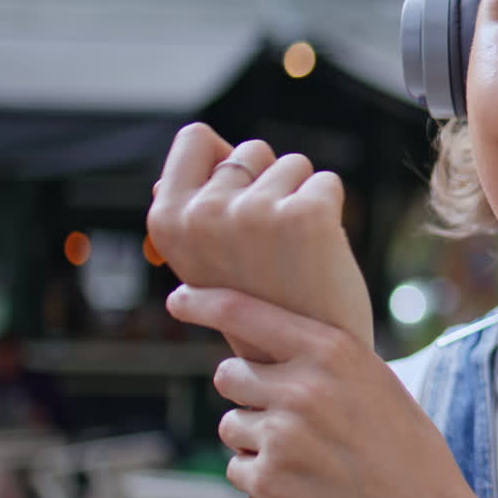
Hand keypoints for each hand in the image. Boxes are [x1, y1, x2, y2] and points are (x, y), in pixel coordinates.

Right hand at [147, 123, 372, 352]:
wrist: (304, 358)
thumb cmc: (257, 301)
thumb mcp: (203, 260)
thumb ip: (188, 214)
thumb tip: (176, 172)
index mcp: (167, 220)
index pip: (194, 138)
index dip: (224, 160)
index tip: (239, 198)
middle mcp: (204, 213)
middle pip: (251, 150)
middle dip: (269, 184)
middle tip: (271, 244)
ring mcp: (254, 213)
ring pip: (293, 164)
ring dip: (301, 197)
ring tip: (294, 250)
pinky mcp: (306, 216)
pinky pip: (327, 182)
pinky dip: (331, 209)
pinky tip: (320, 250)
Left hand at [168, 285, 497, 497]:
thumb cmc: (408, 450)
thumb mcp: (377, 383)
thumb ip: (325, 360)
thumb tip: (268, 346)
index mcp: (334, 351)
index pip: (244, 312)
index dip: (202, 301)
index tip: (180, 300)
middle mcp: (303, 387)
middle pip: (230, 375)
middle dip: (248, 390)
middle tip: (284, 409)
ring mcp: (282, 435)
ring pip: (232, 424)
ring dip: (256, 436)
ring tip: (307, 452)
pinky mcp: (268, 481)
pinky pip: (238, 467)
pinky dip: (262, 474)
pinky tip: (305, 479)